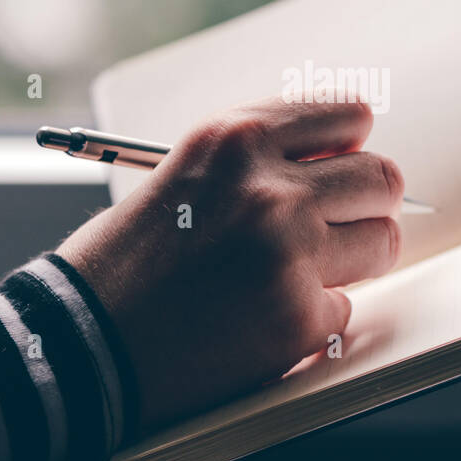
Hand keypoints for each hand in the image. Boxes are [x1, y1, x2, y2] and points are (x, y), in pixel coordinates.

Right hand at [56, 96, 404, 432]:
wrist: (78, 346)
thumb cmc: (121, 265)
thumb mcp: (185, 174)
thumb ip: (259, 162)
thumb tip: (336, 164)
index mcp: (235, 138)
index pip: (346, 115)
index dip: (347, 148)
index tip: (339, 166)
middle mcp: (269, 188)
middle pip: (381, 178)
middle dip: (364, 205)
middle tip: (333, 228)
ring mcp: (289, 254)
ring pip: (381, 241)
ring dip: (353, 260)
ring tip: (300, 274)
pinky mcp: (298, 318)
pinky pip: (346, 308)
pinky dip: (315, 318)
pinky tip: (263, 320)